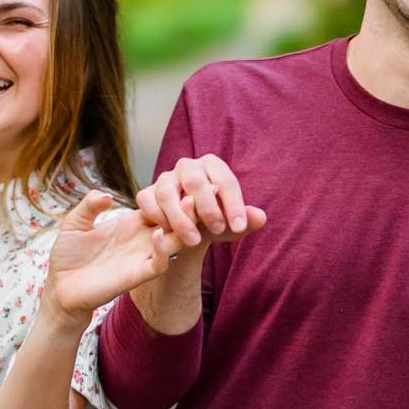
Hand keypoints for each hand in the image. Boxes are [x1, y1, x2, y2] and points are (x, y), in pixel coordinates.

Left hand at [42, 190, 193, 321]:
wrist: (61, 288)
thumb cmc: (68, 256)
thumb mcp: (75, 223)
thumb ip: (90, 205)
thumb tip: (107, 195)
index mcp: (129, 223)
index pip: (159, 205)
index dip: (170, 194)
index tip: (177, 181)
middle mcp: (140, 239)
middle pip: (173, 221)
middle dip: (186, 207)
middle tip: (193, 193)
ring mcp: (141, 257)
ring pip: (175, 241)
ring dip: (183, 226)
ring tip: (186, 208)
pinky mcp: (136, 275)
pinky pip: (160, 263)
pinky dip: (164, 250)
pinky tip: (157, 235)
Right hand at [137, 156, 266, 254]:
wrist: (187, 229)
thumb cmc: (214, 220)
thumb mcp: (231, 223)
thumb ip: (246, 220)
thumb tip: (261, 218)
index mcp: (213, 165)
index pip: (225, 181)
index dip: (234, 204)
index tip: (240, 227)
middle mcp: (187, 166)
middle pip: (194, 180)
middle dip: (207, 207)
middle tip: (218, 229)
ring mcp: (164, 178)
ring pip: (167, 193)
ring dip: (181, 219)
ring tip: (194, 242)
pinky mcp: (147, 192)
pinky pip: (147, 201)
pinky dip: (158, 218)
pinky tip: (169, 235)